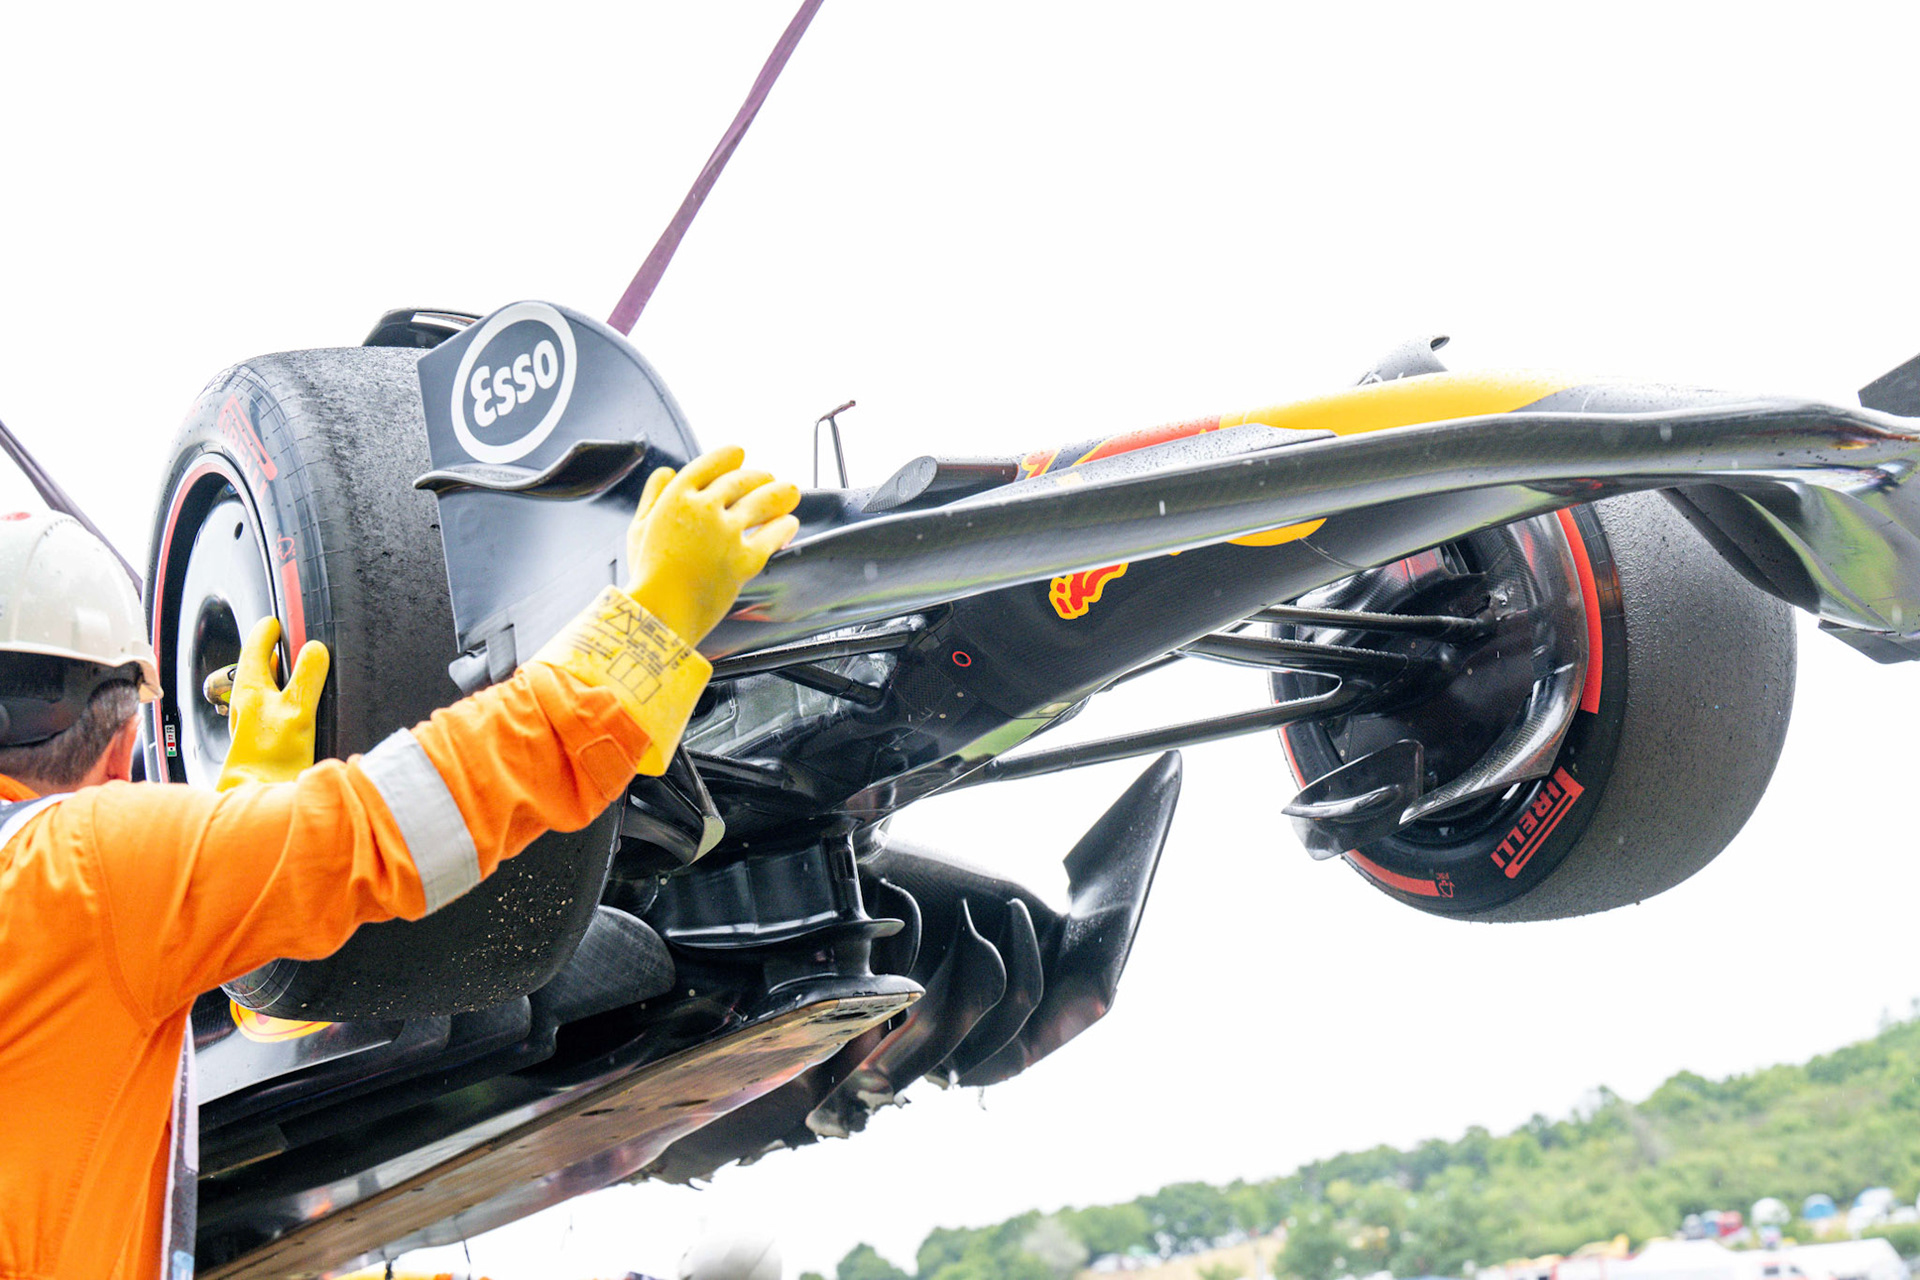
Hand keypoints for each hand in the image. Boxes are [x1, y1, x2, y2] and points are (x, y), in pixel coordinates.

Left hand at [216, 617, 330, 790]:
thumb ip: (308, 678)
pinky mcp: (262, 740)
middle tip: (288, 644)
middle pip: (258, 668)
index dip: (267, 631)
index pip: (255, 648)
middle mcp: (248, 703)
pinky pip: (273, 709)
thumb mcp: (297, 711)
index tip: (275, 622)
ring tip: (297, 675)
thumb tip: (315, 649)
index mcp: (251, 688)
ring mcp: (253, 722)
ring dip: (280, 679)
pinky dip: (285, 701)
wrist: (259, 796)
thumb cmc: (270, 759)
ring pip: (265, 689)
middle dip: (273, 655)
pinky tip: (298, 711)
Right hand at [625, 445, 801, 645]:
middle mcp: (704, 509)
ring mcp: (727, 534)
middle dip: (757, 476)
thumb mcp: (639, 529)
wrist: (659, 615)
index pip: (710, 464)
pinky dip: (785, 526)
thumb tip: (665, 472)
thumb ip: (653, 496)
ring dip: (779, 493)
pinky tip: (789, 524)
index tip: (739, 453)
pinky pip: (773, 535)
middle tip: (767, 476)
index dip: (728, 456)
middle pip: (740, 481)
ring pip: (763, 502)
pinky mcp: (745, 560)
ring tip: (789, 491)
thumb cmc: (647, 577)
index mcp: (676, 497)